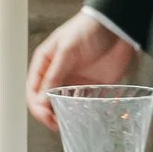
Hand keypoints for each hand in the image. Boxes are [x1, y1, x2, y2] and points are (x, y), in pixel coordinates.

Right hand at [28, 9, 139, 125]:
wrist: (118, 26)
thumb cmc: (88, 29)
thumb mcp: (67, 50)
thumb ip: (54, 75)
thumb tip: (41, 100)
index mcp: (46, 63)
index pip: (33, 90)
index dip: (37, 106)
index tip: (46, 117)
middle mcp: (58, 75)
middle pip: (46, 101)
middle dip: (49, 114)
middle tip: (57, 125)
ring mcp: (76, 82)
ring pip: (64, 106)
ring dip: (66, 116)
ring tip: (72, 123)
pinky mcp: (93, 87)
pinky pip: (85, 105)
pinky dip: (84, 113)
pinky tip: (87, 117)